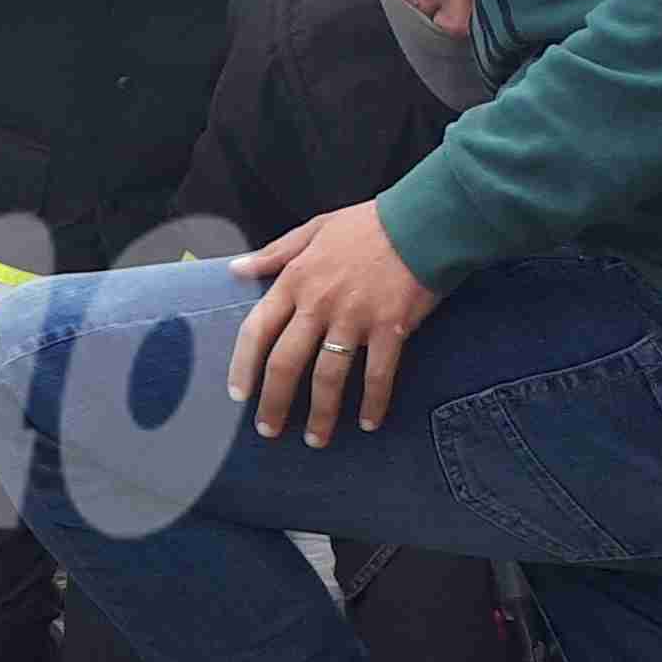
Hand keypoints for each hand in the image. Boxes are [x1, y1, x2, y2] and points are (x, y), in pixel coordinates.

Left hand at [226, 202, 442, 446]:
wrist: (423, 222)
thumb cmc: (368, 224)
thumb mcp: (313, 229)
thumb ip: (275, 253)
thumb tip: (237, 269)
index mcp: (295, 281)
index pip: (257, 330)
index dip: (243, 365)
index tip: (238, 394)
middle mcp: (318, 305)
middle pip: (286, 363)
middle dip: (274, 402)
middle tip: (267, 430)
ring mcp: (354, 319)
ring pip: (328, 377)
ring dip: (320, 413)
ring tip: (315, 439)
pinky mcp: (391, 329)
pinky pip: (377, 375)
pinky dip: (373, 402)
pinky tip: (368, 423)